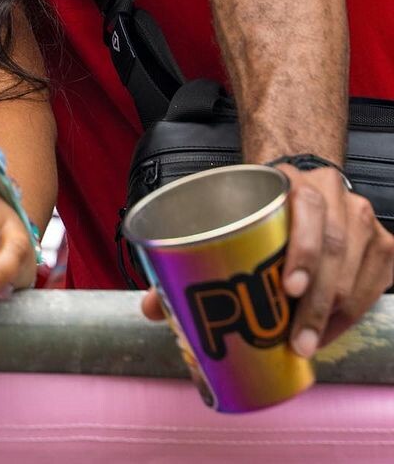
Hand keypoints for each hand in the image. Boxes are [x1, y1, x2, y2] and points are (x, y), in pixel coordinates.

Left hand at [139, 166, 393, 355]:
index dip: (303, 250)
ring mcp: (362, 219)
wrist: (298, 180)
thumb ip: (190, 253)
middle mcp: (333, 194)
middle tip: (297, 341)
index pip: (306, 209)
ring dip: (335, 315)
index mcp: (291, 180)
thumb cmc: (255, 205)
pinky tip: (330, 332)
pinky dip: (354, 312)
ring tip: (308, 344)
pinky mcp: (381, 244)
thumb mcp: (227, 211)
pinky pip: (374, 283)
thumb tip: (153, 306)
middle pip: (335, 249)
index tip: (289, 288)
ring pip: (356, 272)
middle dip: (316, 303)